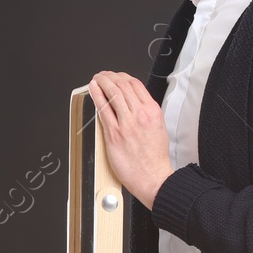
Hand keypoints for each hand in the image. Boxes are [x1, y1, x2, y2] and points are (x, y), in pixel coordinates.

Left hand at [89, 71, 172, 208]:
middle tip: (103, 75)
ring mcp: (126, 124)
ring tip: (97, 79)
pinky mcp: (114, 134)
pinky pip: (103, 110)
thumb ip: (147, 114)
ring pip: (113, 93)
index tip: (116, 76)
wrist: (153, 177)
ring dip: (102, 82)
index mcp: (152, 112)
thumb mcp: (159, 128)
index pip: (136, 84)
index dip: (123, 76)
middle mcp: (140, 115)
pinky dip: (97, 96)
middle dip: (110, 76)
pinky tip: (93, 90)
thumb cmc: (155, 158)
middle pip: (123, 85)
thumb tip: (135, 104)